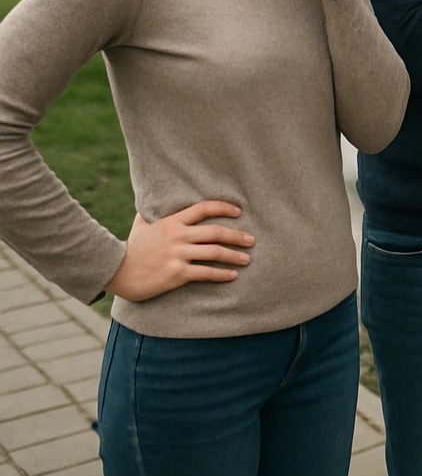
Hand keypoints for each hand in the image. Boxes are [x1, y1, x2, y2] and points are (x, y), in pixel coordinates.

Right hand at [105, 201, 254, 301]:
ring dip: (234, 256)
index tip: (239, 211)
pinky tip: (232, 276)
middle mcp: (177, 236)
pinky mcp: (176, 273)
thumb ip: (150, 213)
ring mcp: (177, 255)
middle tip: (251, 240)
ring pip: (214, 253)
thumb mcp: (140, 226)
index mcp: (171, 222)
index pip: (203, 208)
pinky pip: (205, 273)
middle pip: (216, 232)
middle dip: (237, 236)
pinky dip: (221, 274)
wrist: (116, 272)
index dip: (224, 207)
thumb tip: (151, 200)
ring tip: (247, 259)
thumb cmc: (130, 249)